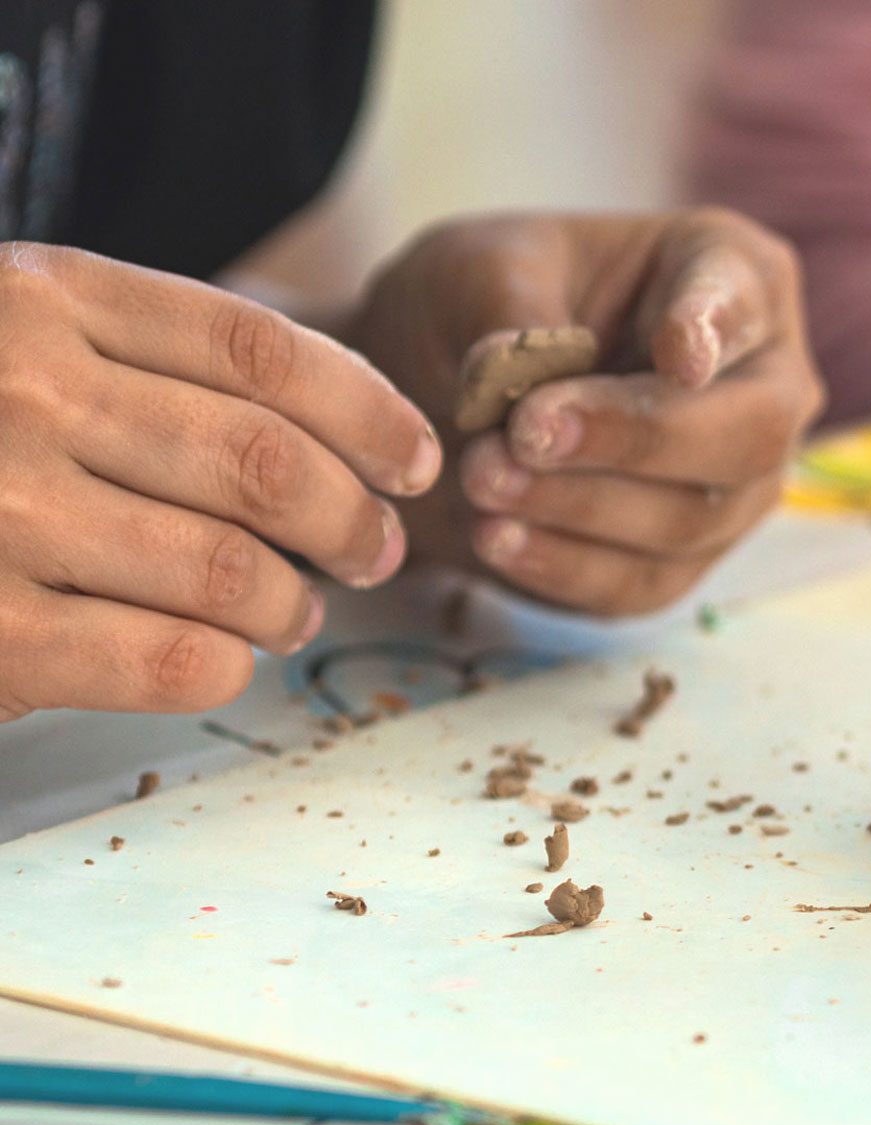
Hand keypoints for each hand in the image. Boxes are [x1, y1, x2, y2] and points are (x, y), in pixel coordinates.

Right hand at [0, 244, 437, 721]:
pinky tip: (217, 658)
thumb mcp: (18, 339)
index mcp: (41, 300)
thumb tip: (351, 434)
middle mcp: (20, 390)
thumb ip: (144, 357)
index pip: (262, 350)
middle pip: (266, 463)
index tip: (417, 459)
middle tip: (369, 552)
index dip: (368, 411)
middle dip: (350, 521)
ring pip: (233, 569)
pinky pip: (173, 658)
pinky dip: (224, 665)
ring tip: (291, 613)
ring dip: (292, 605)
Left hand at [349, 210, 823, 616]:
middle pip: (751, 434)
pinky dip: (567, 566)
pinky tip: (498, 538)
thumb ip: (504, 314)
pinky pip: (645, 583)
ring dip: (581, 506)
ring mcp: (737, 485)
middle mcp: (764, 387)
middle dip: (637, 439)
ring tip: (480, 479)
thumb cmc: (493, 299)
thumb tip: (505, 375)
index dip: (717, 332)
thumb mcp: (478, 270)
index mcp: (736, 275)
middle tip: (526, 431)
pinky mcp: (683, 561)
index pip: (743, 304)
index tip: (678, 355)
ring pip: (696, 517)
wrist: (449, 387)